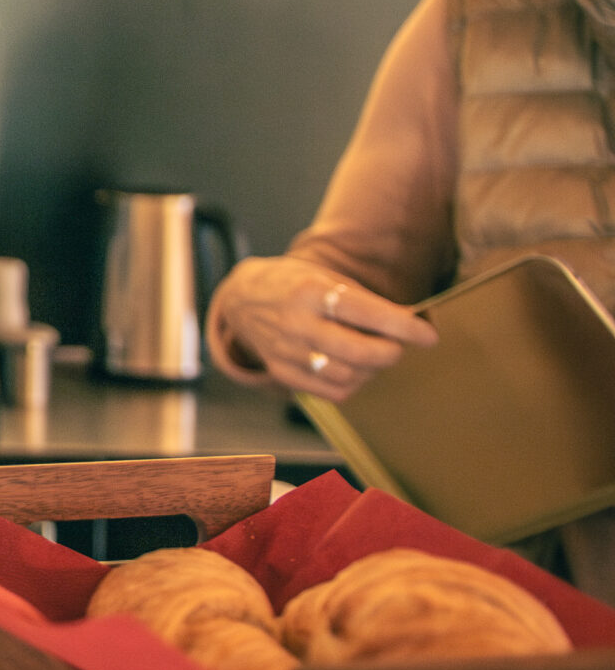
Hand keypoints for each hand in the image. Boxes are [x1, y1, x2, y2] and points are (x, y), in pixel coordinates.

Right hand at [207, 255, 437, 400]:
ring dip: (372, 370)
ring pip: (347, 375)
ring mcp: (287, 351)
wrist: (241, 299)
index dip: (403, 327)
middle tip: (398, 348)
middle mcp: (296, 322)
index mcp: (310, 291)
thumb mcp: (325, 277)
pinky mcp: (282, 372)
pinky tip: (355, 369)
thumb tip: (410, 322)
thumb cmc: (294, 285)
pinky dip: (353, 384)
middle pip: (357, 352)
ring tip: (374, 356)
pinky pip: (331, 391)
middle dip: (390, 353)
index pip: (366, 312)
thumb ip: (364, 301)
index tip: (429, 336)